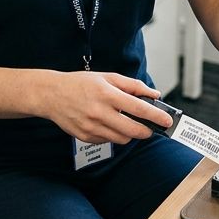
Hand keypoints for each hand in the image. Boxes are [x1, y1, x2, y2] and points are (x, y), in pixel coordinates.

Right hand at [39, 72, 173, 144]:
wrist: (51, 94)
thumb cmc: (80, 84)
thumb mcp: (107, 77)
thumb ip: (132, 85)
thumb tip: (153, 94)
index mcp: (107, 94)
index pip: (138, 108)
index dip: (156, 115)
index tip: (166, 120)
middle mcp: (99, 112)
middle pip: (133, 130)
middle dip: (147, 131)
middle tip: (151, 128)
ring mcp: (92, 127)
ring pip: (122, 139)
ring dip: (130, 134)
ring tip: (126, 123)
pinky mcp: (85, 136)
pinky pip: (108, 141)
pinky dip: (113, 135)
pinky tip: (108, 124)